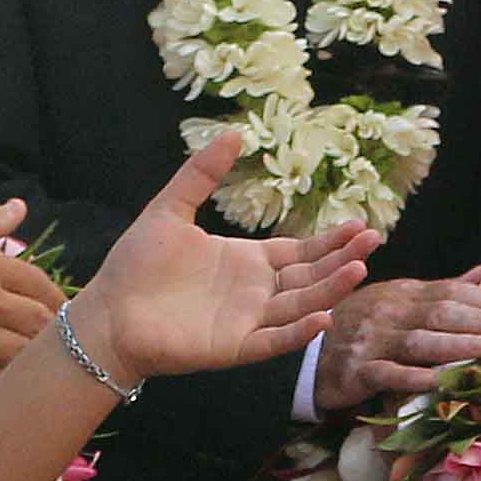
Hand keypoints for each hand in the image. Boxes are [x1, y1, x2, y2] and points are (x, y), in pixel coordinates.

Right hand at [0, 197, 64, 396]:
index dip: (57, 298)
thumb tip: (20, 208)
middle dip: (53, 330)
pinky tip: (7, 385)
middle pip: (41, 321)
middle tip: (56, 337)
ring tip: (34, 360)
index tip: (61, 307)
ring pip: (23, 354)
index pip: (41, 284)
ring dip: (33, 358)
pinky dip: (5, 385)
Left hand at [72, 131, 378, 384]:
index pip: (300, 252)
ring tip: (358, 269)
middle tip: (373, 240)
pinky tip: (322, 316)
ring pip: (301, 305)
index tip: (360, 225)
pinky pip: (274, 340)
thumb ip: (202, 174)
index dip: (330, 241)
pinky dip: (298, 331)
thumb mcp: (171, 208)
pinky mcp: (234, 347)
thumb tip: (234, 132)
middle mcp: (254, 292)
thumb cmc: (135, 264)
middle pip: (310, 276)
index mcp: (245, 260)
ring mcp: (247, 321)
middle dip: (342, 259)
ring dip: (330, 290)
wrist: (107, 312)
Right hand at [312, 264, 480, 414]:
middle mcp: (389, 311)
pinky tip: (439, 380)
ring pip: (418, 341)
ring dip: (453, 344)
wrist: (307, 351)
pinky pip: (388, 373)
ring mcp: (372, 340)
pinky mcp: (357, 369)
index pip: (450, 290)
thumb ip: (442, 289)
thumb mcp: (398, 299)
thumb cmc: (362, 325)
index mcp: (404, 293)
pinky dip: (413, 376)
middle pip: (440, 312)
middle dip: (479, 319)